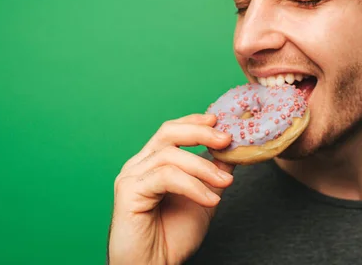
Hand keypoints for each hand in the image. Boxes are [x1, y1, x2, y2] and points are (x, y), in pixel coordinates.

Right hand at [107, 113, 234, 264]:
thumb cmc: (172, 238)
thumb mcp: (204, 199)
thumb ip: (214, 175)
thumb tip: (233, 153)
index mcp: (152, 163)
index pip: (172, 131)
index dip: (195, 122)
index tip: (220, 121)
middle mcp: (139, 165)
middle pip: (168, 133)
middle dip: (200, 133)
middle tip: (226, 140)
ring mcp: (131, 176)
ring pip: (170, 155)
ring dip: (203, 167)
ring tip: (225, 184)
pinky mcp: (128, 192)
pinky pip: (166, 177)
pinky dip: (192, 186)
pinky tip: (210, 199)